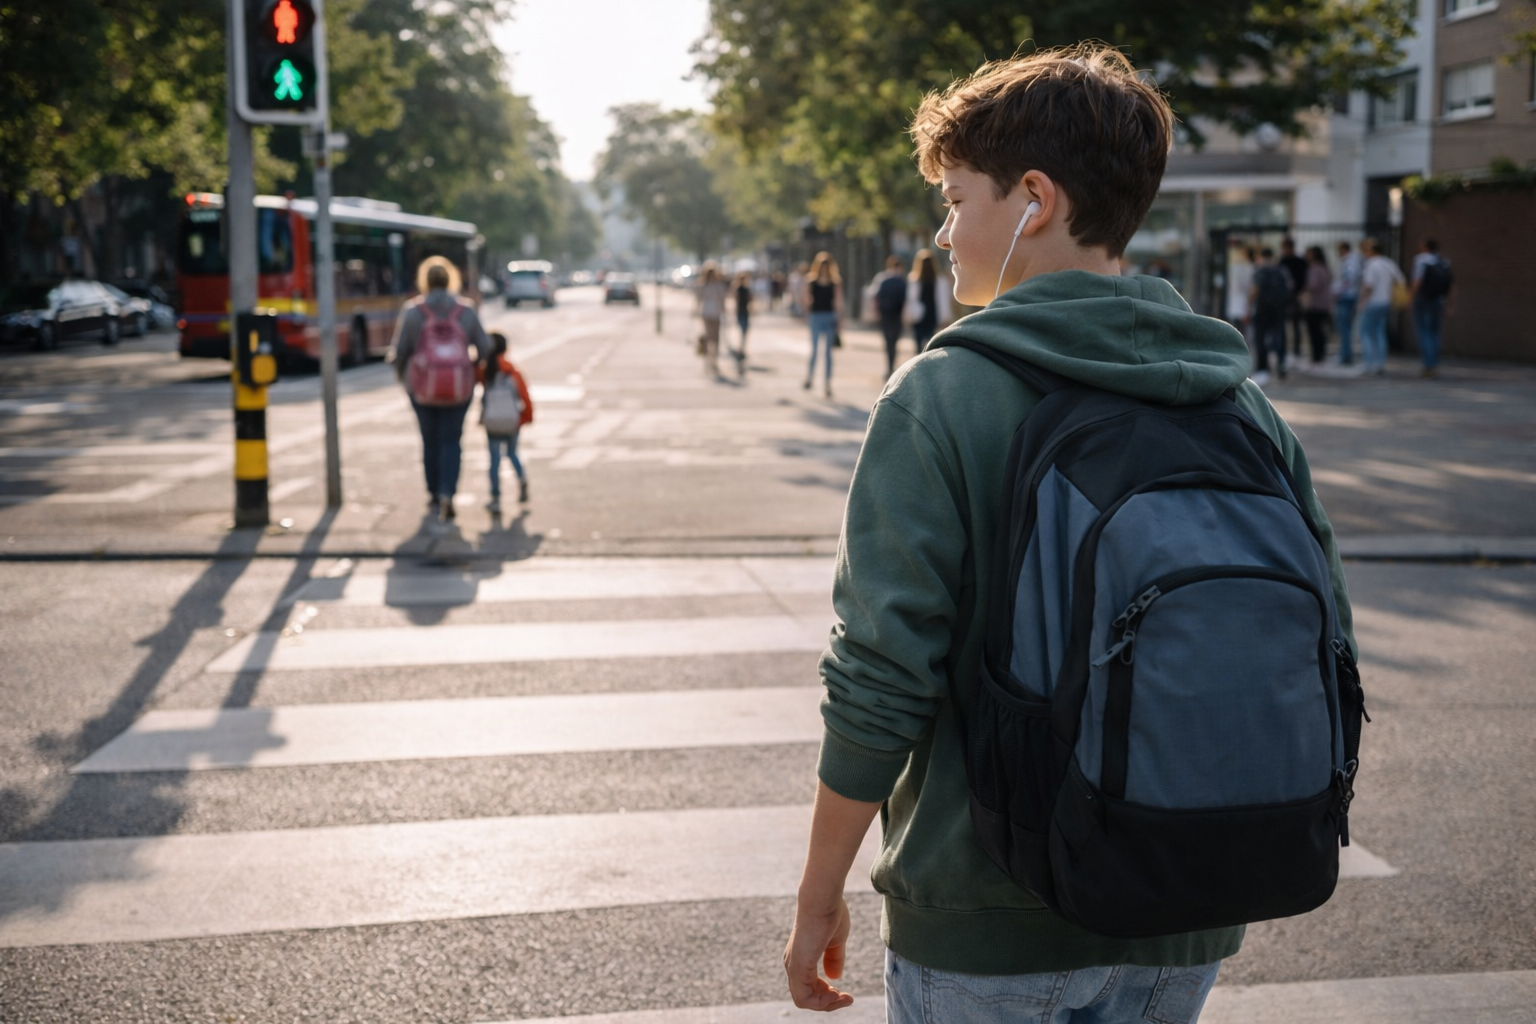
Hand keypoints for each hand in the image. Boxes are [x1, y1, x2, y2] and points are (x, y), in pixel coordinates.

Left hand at [784, 894, 854, 1010]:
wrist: (822, 898)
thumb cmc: (829, 913)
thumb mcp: (836, 940)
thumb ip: (834, 958)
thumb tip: (834, 977)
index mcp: (800, 958)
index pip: (809, 988)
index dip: (827, 994)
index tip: (846, 993)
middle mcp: (792, 964)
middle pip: (806, 998)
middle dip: (828, 1002)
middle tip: (846, 997)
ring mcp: (793, 966)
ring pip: (804, 1000)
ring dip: (826, 1004)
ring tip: (844, 997)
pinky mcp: (797, 966)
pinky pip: (804, 997)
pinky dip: (821, 1001)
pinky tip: (837, 993)